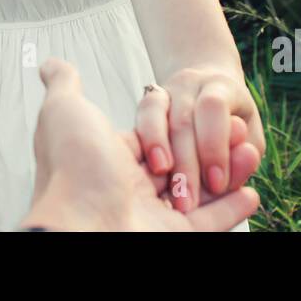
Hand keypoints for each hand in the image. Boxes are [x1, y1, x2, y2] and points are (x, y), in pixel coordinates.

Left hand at [23, 58, 259, 230]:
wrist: (82, 224)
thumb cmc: (73, 167)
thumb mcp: (64, 112)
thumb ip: (65, 84)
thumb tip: (50, 64)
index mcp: (113, 159)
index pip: (158, 136)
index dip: (184, 124)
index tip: (210, 109)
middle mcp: (133, 188)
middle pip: (185, 162)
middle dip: (214, 146)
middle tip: (238, 130)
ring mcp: (156, 215)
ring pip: (204, 190)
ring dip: (229, 171)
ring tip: (249, 153)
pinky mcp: (177, 237)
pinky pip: (212, 224)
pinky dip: (233, 208)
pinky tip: (250, 192)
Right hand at [136, 66, 265, 211]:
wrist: (209, 93)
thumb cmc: (233, 126)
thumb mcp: (248, 140)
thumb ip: (244, 156)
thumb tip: (245, 159)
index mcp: (222, 87)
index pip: (213, 108)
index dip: (214, 145)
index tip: (216, 183)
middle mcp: (192, 83)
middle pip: (184, 119)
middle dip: (186, 163)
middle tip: (189, 201)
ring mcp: (167, 90)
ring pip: (157, 113)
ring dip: (160, 150)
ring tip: (165, 184)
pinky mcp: (148, 101)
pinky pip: (142, 114)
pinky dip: (147, 139)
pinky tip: (152, 165)